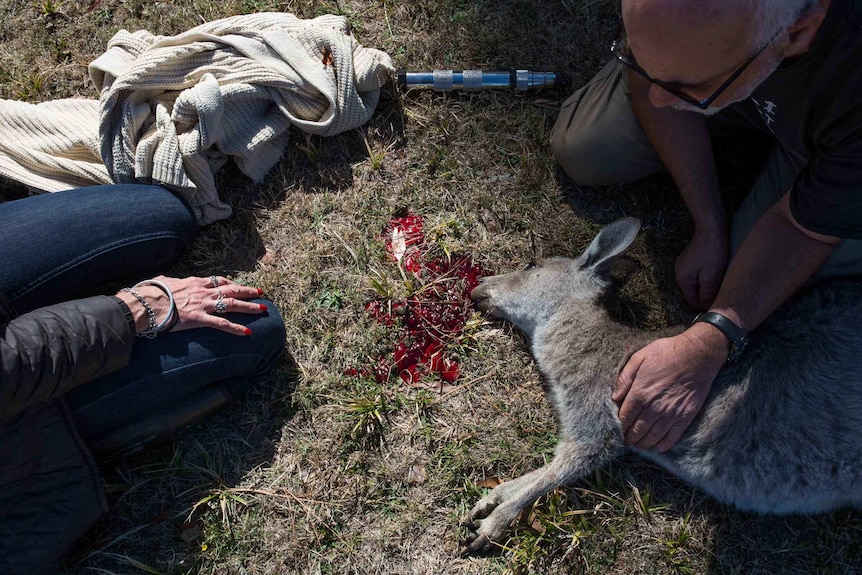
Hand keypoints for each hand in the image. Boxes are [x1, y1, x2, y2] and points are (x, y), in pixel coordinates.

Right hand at [117, 275, 265, 335]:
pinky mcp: (200, 319)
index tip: (239, 285)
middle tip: (260, 293)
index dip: (231, 283)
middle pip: (231, 289)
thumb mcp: (163, 281)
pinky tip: (248, 332)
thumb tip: (165, 281)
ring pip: (232, 304)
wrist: (145, 303)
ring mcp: (203, 305)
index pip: (218, 281)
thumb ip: (169, 281)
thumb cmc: (150, 292)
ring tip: (263, 309)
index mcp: (195, 282)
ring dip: (249, 306)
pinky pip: (222, 324)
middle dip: (247, 290)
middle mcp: (203, 292)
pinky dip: (236, 328)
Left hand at [612, 323, 726, 451]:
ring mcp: (671, 413)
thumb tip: (614, 397)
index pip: (625, 417)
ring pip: (653, 436)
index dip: (619, 426)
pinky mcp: (686, 416)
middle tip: (625, 442)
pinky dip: (665, 444)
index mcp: (640, 392)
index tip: (616, 431)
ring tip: (639, 446)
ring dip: (644, 444)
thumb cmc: (666, 353)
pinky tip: (659, 447)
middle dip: (629, 438)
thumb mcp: (639, 358)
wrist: (697, 355)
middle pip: (638, 430)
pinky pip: (673, 436)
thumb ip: (624, 378)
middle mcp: (654, 407)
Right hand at [675, 226, 727, 308]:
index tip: (719, 300)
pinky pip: (696, 273)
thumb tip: (705, 306)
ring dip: (706, 284)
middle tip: (721, 289)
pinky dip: (705, 275)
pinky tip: (714, 269)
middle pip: (693, 292)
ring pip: (696, 283)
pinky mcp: (689, 259)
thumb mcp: (711, 277)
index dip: (705, 304)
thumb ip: (707, 294)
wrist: (710, 228)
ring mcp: (683, 265)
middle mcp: (678, 274)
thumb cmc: (712, 253)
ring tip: (719, 278)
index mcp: (682, 280)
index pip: (692, 302)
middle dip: (706, 293)